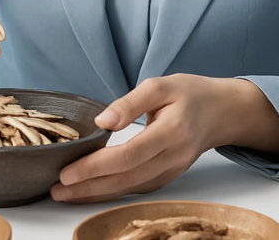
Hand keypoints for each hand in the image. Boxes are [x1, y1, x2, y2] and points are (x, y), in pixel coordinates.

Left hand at [50, 73, 278, 203]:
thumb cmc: (190, 93)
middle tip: (57, 190)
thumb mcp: (160, 85)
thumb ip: (130, 103)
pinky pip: (138, 189)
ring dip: (96, 194)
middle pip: (125, 179)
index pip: (128, 155)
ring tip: (66, 194)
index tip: (67, 171)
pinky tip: (92, 191)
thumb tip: (101, 122)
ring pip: (130, 189)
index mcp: (170, 132)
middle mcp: (172, 158)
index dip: (95, 167)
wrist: (222, 112)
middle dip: (88, 188)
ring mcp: (171, 171)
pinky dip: (113, 192)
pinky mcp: (169, 176)